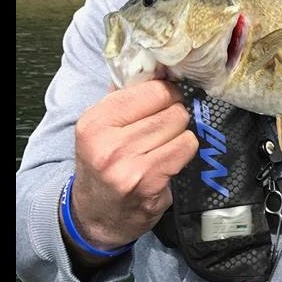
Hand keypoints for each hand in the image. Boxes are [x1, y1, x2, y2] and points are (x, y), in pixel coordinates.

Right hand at [68, 80, 198, 251]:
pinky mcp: (151, 184)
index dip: (166, 92)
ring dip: (181, 134)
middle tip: (165, 126)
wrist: (95, 215)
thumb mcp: (100, 128)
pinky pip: (186, 151)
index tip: (164, 99)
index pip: (151, 90)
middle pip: (171, 109)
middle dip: (175, 114)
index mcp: (95, 122)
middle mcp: (110, 144)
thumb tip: (157, 66)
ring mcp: (131, 166)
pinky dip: (184, 153)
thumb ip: (124, 96)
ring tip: (165, 144)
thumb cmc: (102, 165)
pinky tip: (169, 161)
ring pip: (182, 129)